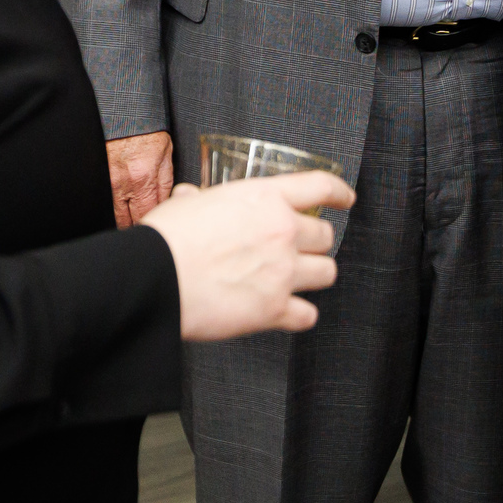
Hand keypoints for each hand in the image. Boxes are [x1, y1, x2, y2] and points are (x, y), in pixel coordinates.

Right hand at [106, 132, 173, 227]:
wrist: (124, 113)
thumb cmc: (145, 129)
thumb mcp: (165, 154)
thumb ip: (165, 182)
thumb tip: (166, 202)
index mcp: (143, 179)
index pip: (149, 213)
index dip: (156, 220)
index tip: (160, 221)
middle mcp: (123, 184)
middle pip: (129, 221)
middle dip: (139, 224)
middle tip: (148, 223)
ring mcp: (109, 182)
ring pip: (115, 215)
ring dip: (125, 220)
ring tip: (135, 217)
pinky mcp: (101, 177)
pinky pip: (108, 201)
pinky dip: (116, 207)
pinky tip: (124, 206)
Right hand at [142, 172, 353, 340]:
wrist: (156, 278)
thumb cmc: (166, 239)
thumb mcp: (186, 203)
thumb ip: (198, 199)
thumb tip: (191, 197)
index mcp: (265, 198)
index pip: (319, 186)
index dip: (339, 192)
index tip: (346, 198)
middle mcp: (283, 232)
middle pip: (326, 235)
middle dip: (316, 242)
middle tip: (300, 248)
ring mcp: (283, 271)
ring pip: (327, 272)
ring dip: (314, 275)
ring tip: (297, 278)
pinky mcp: (275, 309)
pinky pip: (308, 315)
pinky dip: (300, 316)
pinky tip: (288, 313)